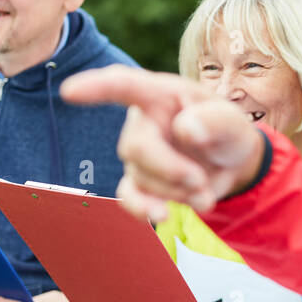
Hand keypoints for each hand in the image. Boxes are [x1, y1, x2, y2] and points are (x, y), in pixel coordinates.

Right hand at [60, 67, 264, 218]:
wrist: (230, 161)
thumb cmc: (225, 130)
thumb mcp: (231, 119)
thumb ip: (214, 120)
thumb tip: (185, 129)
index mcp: (160, 94)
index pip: (124, 86)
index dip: (96, 87)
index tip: (70, 91)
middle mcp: (142, 122)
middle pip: (136, 148)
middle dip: (170, 170)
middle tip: (201, 180)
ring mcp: (138, 154)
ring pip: (143, 179)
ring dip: (178, 192)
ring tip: (205, 192)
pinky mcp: (141, 182)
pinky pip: (130, 197)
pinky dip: (144, 209)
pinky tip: (161, 215)